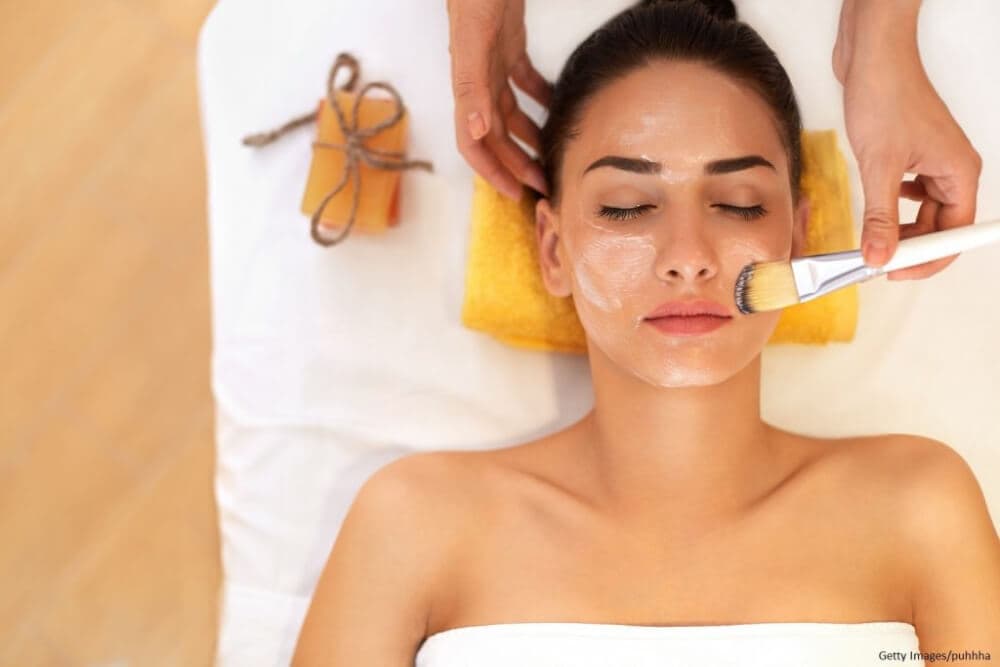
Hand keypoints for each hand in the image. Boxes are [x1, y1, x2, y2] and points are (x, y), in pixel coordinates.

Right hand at [446, 0, 551, 199]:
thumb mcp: (473, 41)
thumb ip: (472, 87)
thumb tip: (478, 132)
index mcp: (468, 88)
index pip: (474, 144)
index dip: (492, 172)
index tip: (515, 193)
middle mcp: (477, 82)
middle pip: (496, 136)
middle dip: (517, 164)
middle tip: (545, 184)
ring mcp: (492, 65)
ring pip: (509, 114)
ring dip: (528, 138)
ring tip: (552, 155)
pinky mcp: (507, 47)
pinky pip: (523, 82)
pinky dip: (539, 98)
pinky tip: (556, 107)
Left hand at [834, 0, 981, 280]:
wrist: (872, 57)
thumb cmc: (886, 96)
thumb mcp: (880, 166)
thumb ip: (880, 217)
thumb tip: (879, 258)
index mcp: (959, 173)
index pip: (953, 235)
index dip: (926, 260)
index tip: (894, 273)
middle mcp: (952, 169)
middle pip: (938, 227)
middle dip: (908, 247)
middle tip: (873, 262)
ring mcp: (932, 161)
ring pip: (921, 212)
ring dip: (898, 228)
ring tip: (871, 238)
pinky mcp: (910, 154)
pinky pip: (908, 194)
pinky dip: (892, 206)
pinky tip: (878, 206)